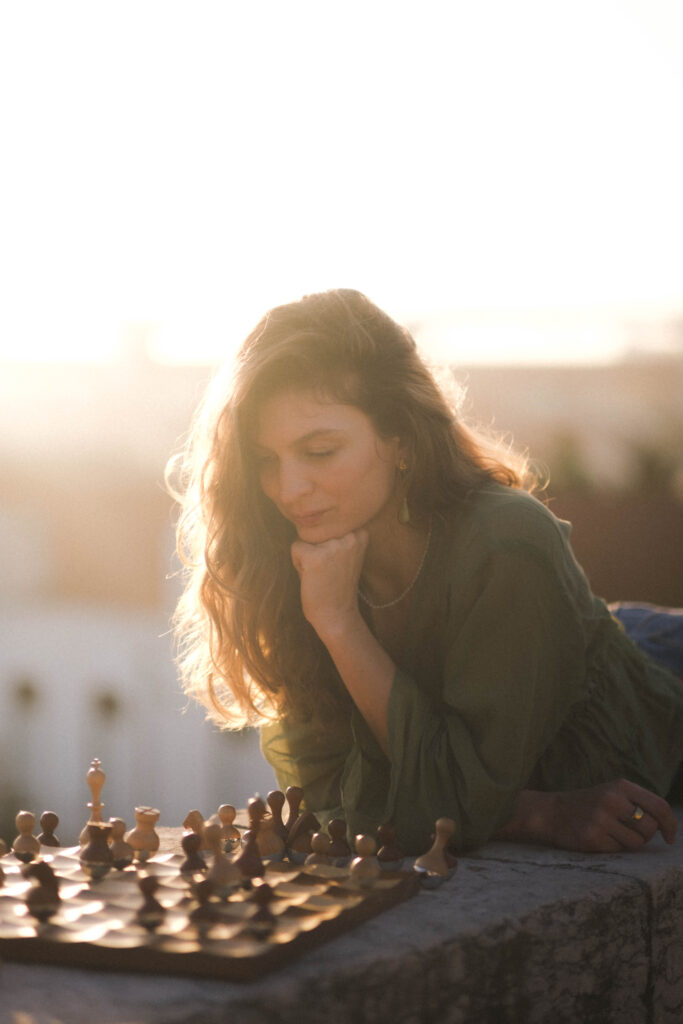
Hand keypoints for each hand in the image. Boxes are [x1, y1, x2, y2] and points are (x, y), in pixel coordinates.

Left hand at [291, 529, 368, 640]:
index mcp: (360, 533)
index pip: (331, 523)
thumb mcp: (346, 553)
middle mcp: (349, 536)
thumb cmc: (337, 584)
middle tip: (328, 570)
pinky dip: (298, 563)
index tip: (337, 562)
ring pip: (306, 539)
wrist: (337, 614)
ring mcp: (333, 546)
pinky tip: (311, 577)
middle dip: (317, 548)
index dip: (328, 543)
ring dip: (308, 555)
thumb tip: (310, 517)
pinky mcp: (315, 556)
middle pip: (318, 530)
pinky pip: (295, 548)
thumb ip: (338, 536)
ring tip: (320, 573)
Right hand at [547, 779, 676, 852]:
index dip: (670, 824)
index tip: (670, 837)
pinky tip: (600, 838)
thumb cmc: (589, 805)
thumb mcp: (613, 793)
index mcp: (620, 785)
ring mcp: (601, 818)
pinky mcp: (592, 837)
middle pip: (650, 827)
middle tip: (631, 832)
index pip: (659, 806)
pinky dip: (614, 848)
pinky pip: (619, 850)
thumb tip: (669, 827)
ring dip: (629, 843)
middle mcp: (611, 799)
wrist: (551, 813)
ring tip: (612, 834)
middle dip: (646, 835)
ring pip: (637, 842)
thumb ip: (639, 803)